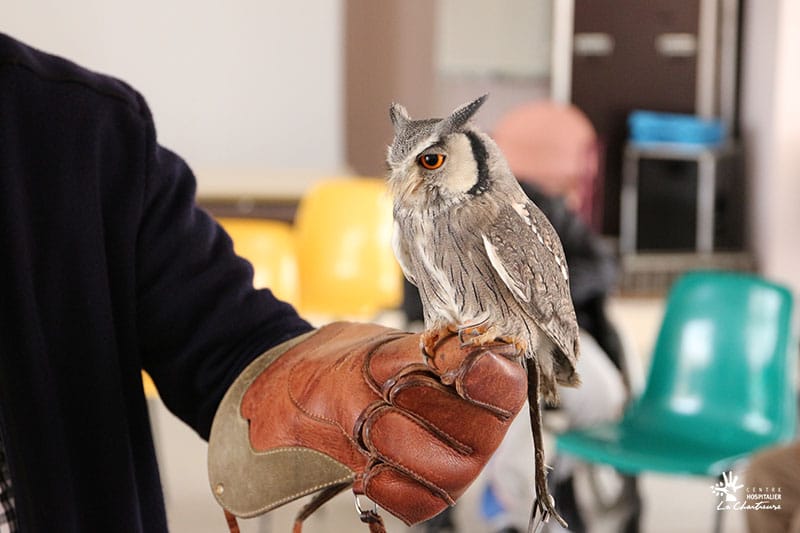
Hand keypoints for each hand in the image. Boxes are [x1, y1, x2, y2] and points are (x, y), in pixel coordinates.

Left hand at [208, 322, 526, 526]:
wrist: (293, 397)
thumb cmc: (340, 366)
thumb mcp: (375, 350)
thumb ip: (421, 355)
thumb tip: (464, 352)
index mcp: (474, 376)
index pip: (507, 384)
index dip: (487, 379)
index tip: (452, 368)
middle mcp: (475, 423)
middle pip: (480, 434)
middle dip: (423, 409)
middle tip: (388, 389)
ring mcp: (452, 463)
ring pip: (448, 472)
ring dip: (396, 443)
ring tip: (367, 422)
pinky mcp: (423, 495)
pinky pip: (419, 503)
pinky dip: (386, 484)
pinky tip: (366, 465)